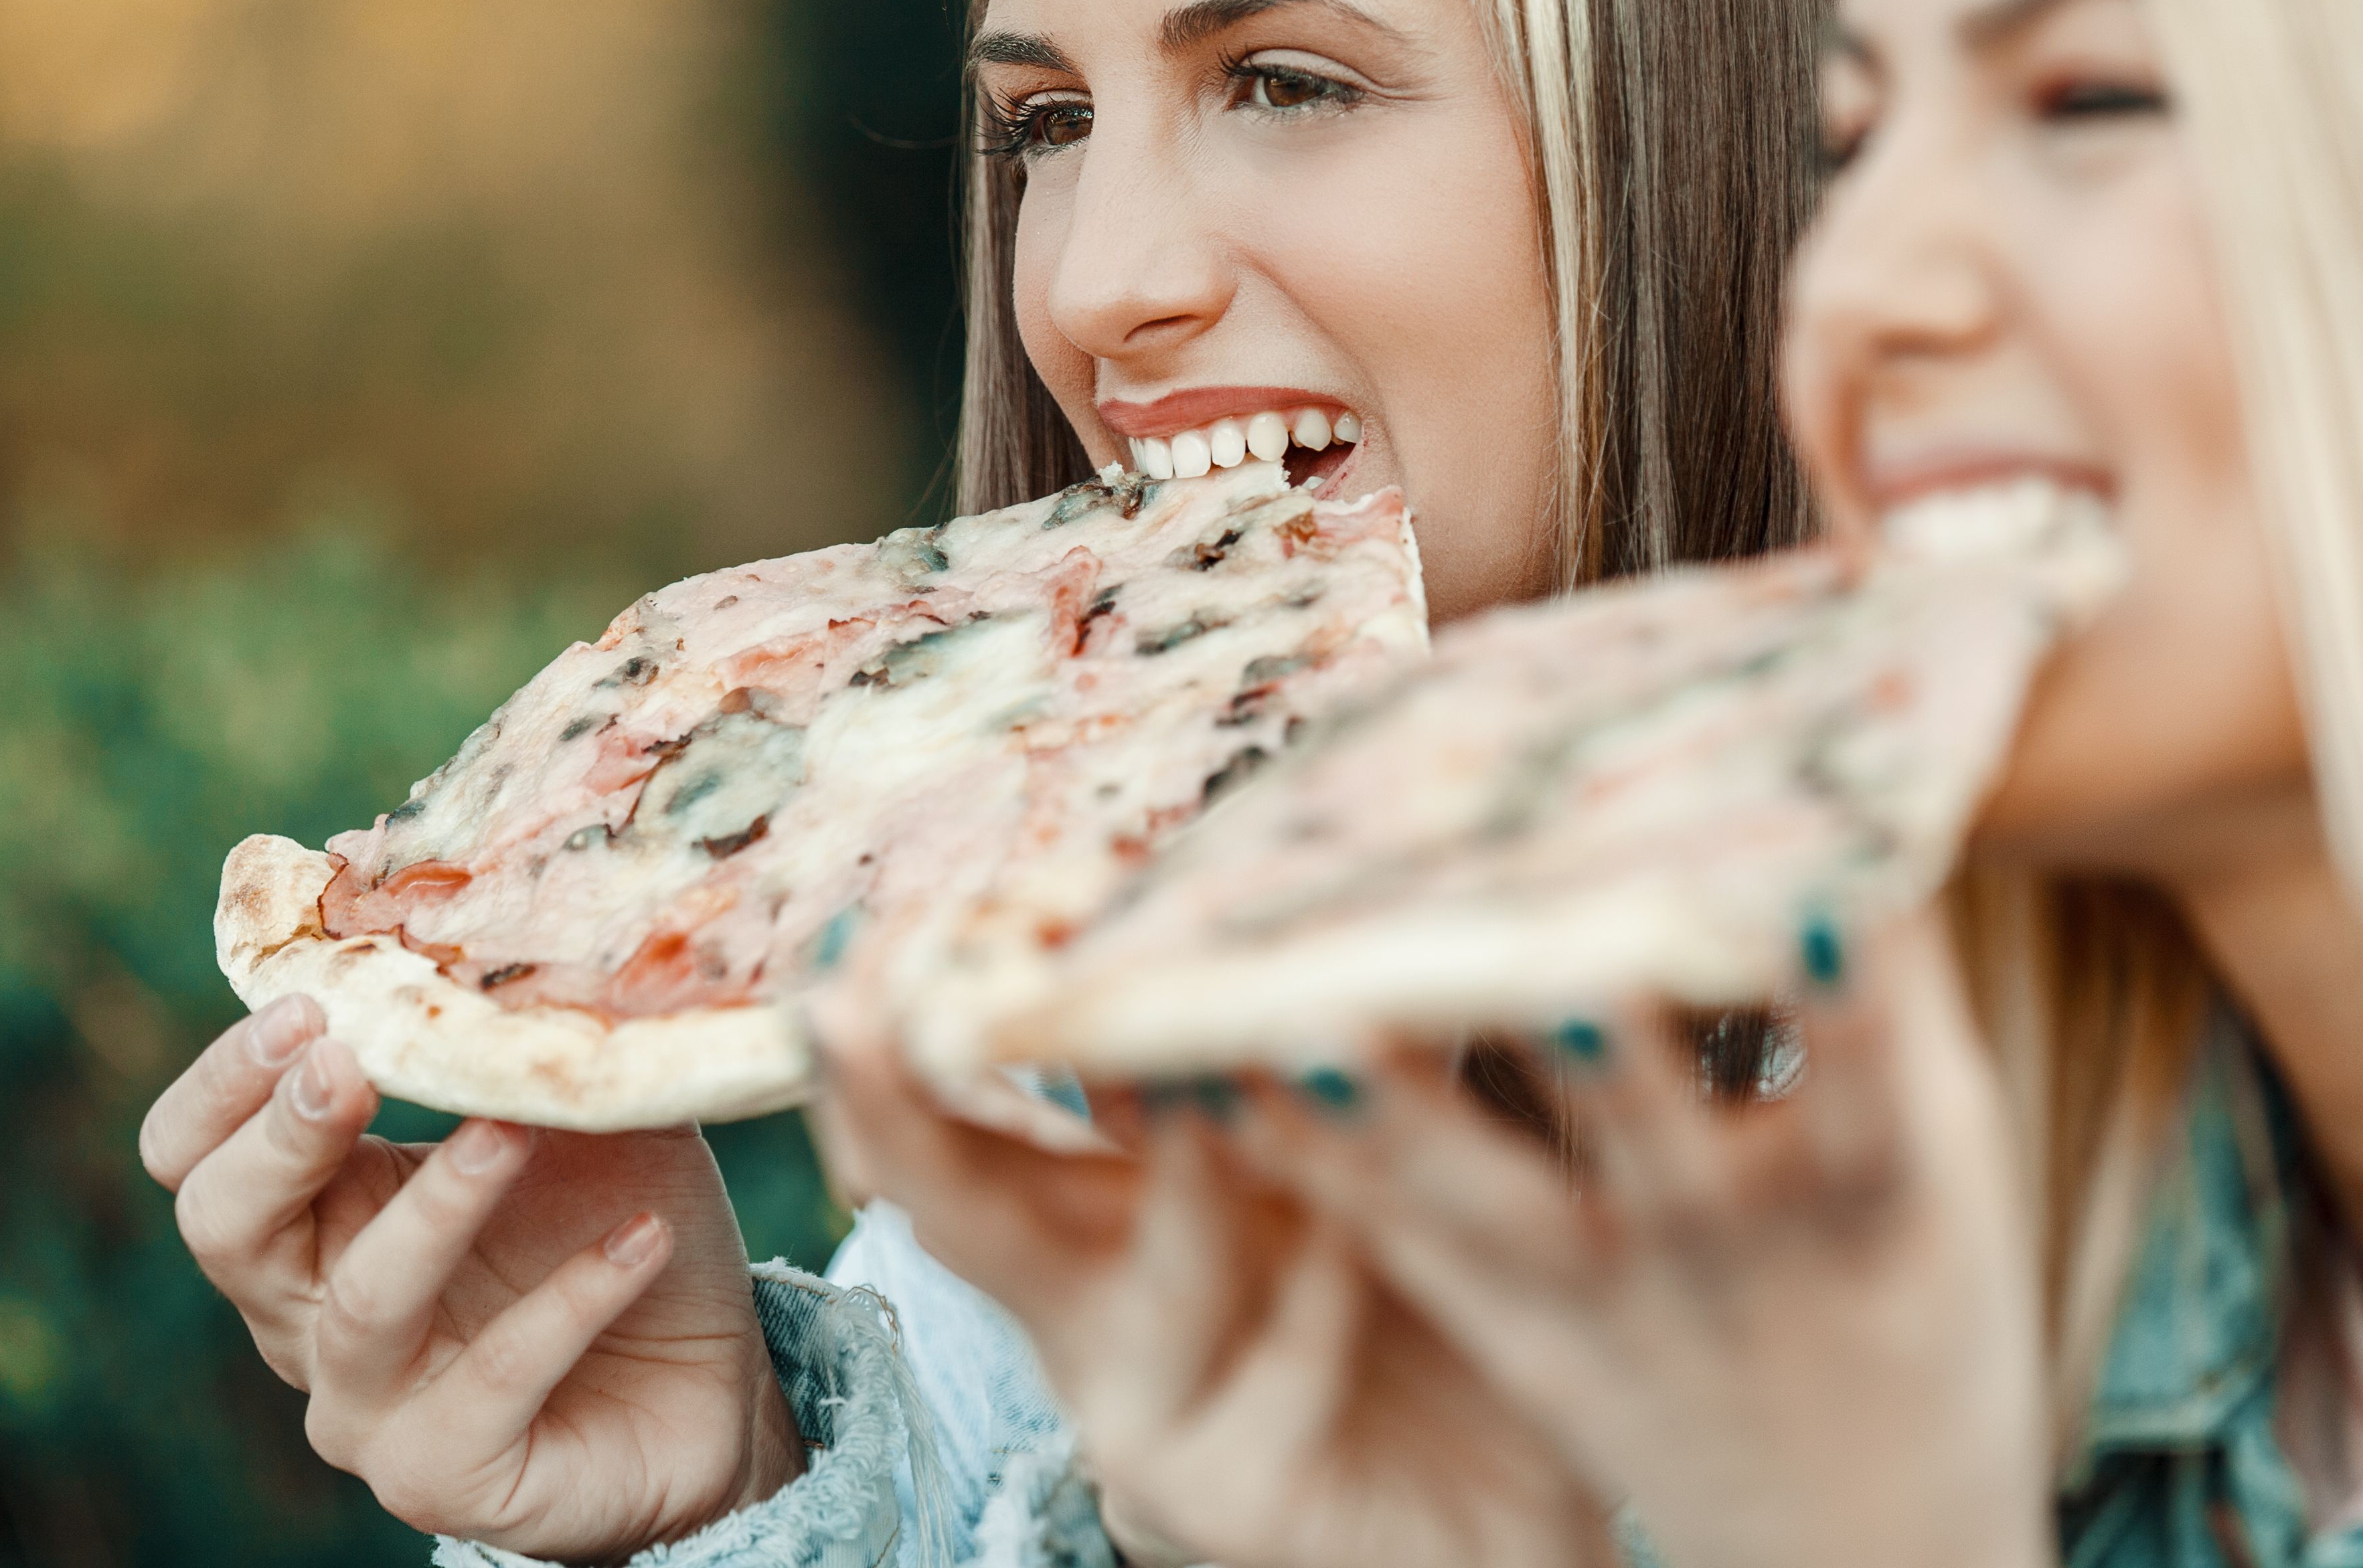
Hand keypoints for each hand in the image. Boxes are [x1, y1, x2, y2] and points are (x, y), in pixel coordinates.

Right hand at [139, 998, 801, 1558]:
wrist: (711, 1373)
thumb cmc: (616, 1219)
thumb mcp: (570, 1106)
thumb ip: (520, 1027)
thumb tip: (497, 904)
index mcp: (315, 1212)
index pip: (195, 1151)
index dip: (228, 1080)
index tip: (309, 1000)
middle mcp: (309, 1315)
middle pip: (224, 1225)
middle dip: (279, 1135)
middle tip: (350, 1061)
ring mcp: (370, 1409)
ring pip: (358, 1303)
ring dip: (436, 1205)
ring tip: (515, 1132)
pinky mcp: (448, 1479)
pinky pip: (490, 1384)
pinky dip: (568, 1300)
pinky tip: (642, 1239)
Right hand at [806, 994, 1620, 1567]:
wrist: (1515, 1490)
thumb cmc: (1425, 1278)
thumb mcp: (1335, 1133)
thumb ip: (1262, 1036)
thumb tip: (1222, 864)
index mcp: (1093, 1208)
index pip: (959, 1112)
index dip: (898, 1029)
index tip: (866, 915)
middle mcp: (1088, 1308)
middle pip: (957, 1203)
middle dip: (897, 1107)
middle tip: (847, 1004)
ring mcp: (1141, 1411)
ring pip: (1109, 1291)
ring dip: (1172, 1176)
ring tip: (1207, 1080)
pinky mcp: (1225, 1497)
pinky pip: (1264, 1375)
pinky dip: (1311, 1297)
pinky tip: (1361, 1234)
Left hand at [1229, 911, 2046, 1567]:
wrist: (1860, 1541)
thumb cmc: (1919, 1292)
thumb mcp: (1950, 1150)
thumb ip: (1892, 985)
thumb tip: (1861, 777)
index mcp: (1876, 1184)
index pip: (1863, 1063)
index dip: (1835, 975)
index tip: (1801, 875)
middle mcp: (1728, 1236)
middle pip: (1648, 1120)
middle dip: (1585, 1034)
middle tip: (1512, 921)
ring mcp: (1607, 1292)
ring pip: (1486, 1192)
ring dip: (1393, 1104)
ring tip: (1298, 1010)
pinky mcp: (1516, 1331)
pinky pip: (1403, 1239)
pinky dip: (1319, 1157)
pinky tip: (1224, 1068)